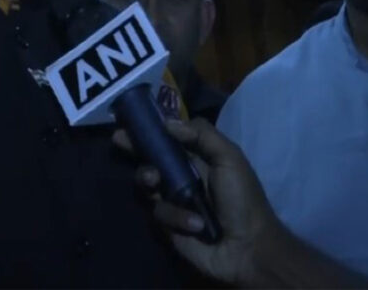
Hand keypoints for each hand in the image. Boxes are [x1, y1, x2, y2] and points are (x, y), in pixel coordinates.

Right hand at [113, 118, 282, 284]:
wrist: (248, 248)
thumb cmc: (242, 199)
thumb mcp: (230, 159)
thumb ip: (202, 136)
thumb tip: (167, 122)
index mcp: (197, 157)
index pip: (169, 137)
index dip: (151, 129)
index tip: (131, 119)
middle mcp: (181, 175)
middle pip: (150, 156)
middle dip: (134, 148)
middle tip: (120, 140)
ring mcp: (172, 199)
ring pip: (146, 182)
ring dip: (149, 178)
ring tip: (155, 182)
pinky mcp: (167, 223)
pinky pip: (158, 211)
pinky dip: (177, 216)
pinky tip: (196, 223)